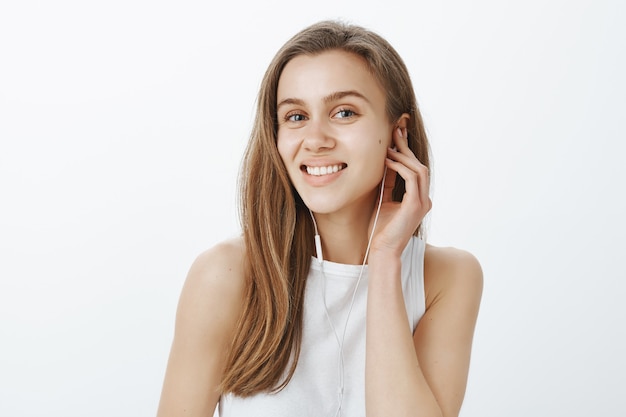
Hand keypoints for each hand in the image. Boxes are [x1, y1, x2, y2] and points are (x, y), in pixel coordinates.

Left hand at [369, 127, 431, 255]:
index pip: (415, 170)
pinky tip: (388, 161)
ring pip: (419, 170)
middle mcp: (424, 200)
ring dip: (404, 156)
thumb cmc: (380, 230)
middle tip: (396, 130)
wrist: (382, 251)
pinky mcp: (415, 206)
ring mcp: (422, 203)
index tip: (397, 135)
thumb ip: (387, 184)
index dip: (407, 152)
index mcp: (418, 199)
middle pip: (419, 166)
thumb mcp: (383, 200)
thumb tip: (385, 163)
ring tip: (388, 147)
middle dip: (407, 147)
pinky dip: (400, 167)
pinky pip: (411, 179)